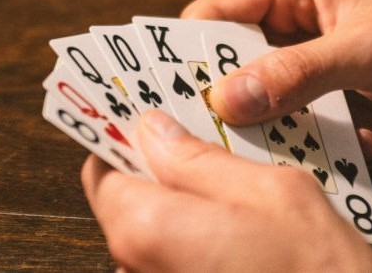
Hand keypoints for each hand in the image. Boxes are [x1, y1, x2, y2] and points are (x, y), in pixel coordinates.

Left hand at [82, 110, 371, 272]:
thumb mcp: (270, 191)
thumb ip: (199, 158)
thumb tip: (153, 129)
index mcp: (147, 228)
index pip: (101, 168)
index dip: (119, 137)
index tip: (136, 114)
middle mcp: (136, 265)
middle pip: (123, 195)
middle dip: (149, 161)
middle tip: (184, 133)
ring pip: (148, 224)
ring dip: (172, 193)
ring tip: (213, 170)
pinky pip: (168, 251)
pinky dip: (187, 225)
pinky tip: (225, 212)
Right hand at [181, 0, 371, 157]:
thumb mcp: (366, 46)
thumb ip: (297, 71)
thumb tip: (227, 100)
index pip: (217, 13)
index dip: (192, 46)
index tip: (174, 89)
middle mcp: (286, 24)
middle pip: (231, 60)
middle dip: (227, 94)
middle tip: (215, 129)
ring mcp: (304, 67)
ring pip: (259, 100)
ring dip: (272, 126)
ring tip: (287, 144)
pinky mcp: (324, 103)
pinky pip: (294, 125)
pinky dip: (313, 142)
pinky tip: (357, 141)